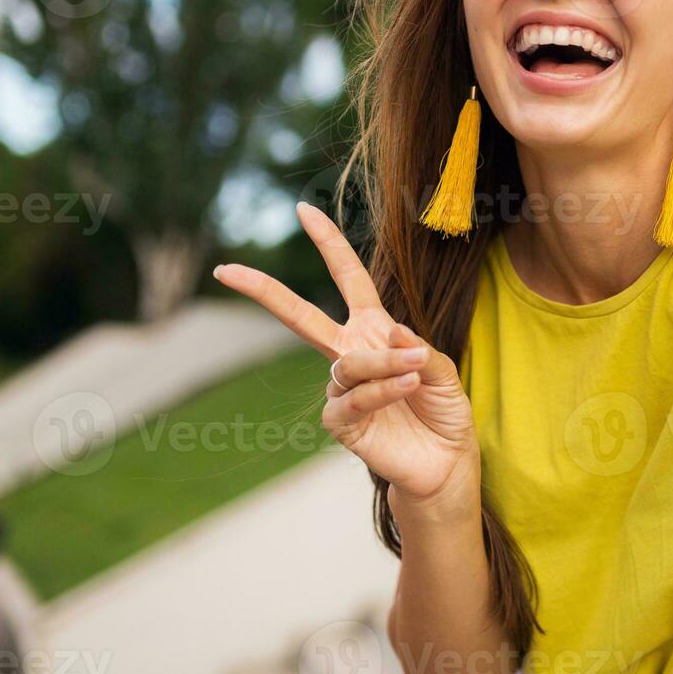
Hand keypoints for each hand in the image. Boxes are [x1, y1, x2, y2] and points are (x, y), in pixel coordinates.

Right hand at [214, 202, 477, 509]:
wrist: (444, 462)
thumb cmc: (443, 411)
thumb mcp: (443, 370)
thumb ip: (419, 347)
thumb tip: (389, 329)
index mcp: (373, 330)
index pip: (348, 280)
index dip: (330, 245)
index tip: (304, 211)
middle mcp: (350, 355)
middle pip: (300, 317)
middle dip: (264, 292)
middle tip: (227, 270)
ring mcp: (341, 389)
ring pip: (348, 364)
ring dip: (384, 365)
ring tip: (418, 371)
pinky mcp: (340, 422)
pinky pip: (354, 398)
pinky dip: (383, 390)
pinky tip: (408, 388)